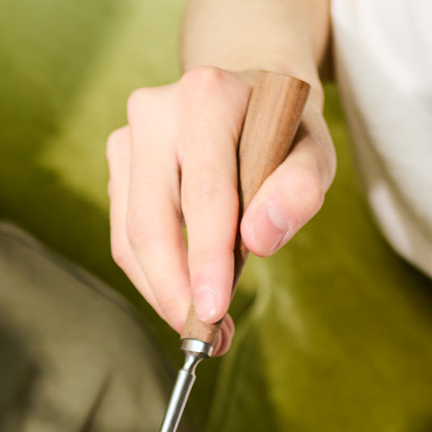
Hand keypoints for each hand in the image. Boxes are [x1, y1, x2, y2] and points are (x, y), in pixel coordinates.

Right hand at [107, 66, 334, 350]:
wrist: (246, 95)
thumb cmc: (283, 130)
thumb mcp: (314, 152)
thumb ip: (299, 190)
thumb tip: (259, 240)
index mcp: (208, 97)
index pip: (204, 192)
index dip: (206, 258)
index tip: (214, 311)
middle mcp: (156, 112)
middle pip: (151, 221)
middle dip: (175, 289)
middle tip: (205, 337)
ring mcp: (128, 138)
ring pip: (130, 236)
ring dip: (162, 291)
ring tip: (203, 326)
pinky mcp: (117, 165)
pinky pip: (125, 236)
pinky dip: (154, 276)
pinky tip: (185, 294)